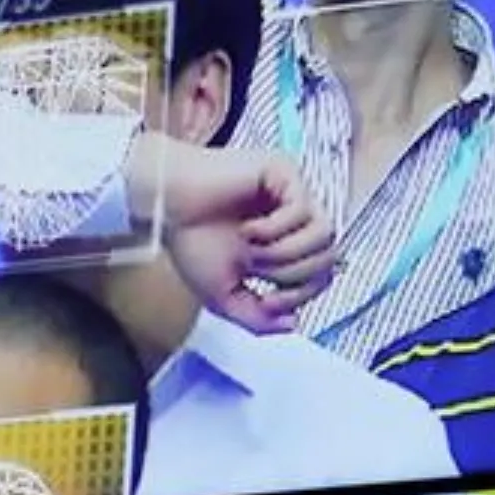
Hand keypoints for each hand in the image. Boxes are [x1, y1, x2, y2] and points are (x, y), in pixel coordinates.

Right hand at [146, 139, 337, 330]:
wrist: (164, 206)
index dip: (298, 296)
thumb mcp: (225, 296)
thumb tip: (293, 323)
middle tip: (254, 269)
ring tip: (251, 250)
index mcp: (285, 243)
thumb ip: (257, 318)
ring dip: (285, 254)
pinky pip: (303, 209)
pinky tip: (247, 228)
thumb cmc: (190, 243)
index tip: (265, 300)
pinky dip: (274, 229)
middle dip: (290, 275)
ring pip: (325, 235)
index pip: (322, 275)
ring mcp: (292, 192)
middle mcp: (295, 217)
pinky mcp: (284, 171)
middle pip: (330, 257)